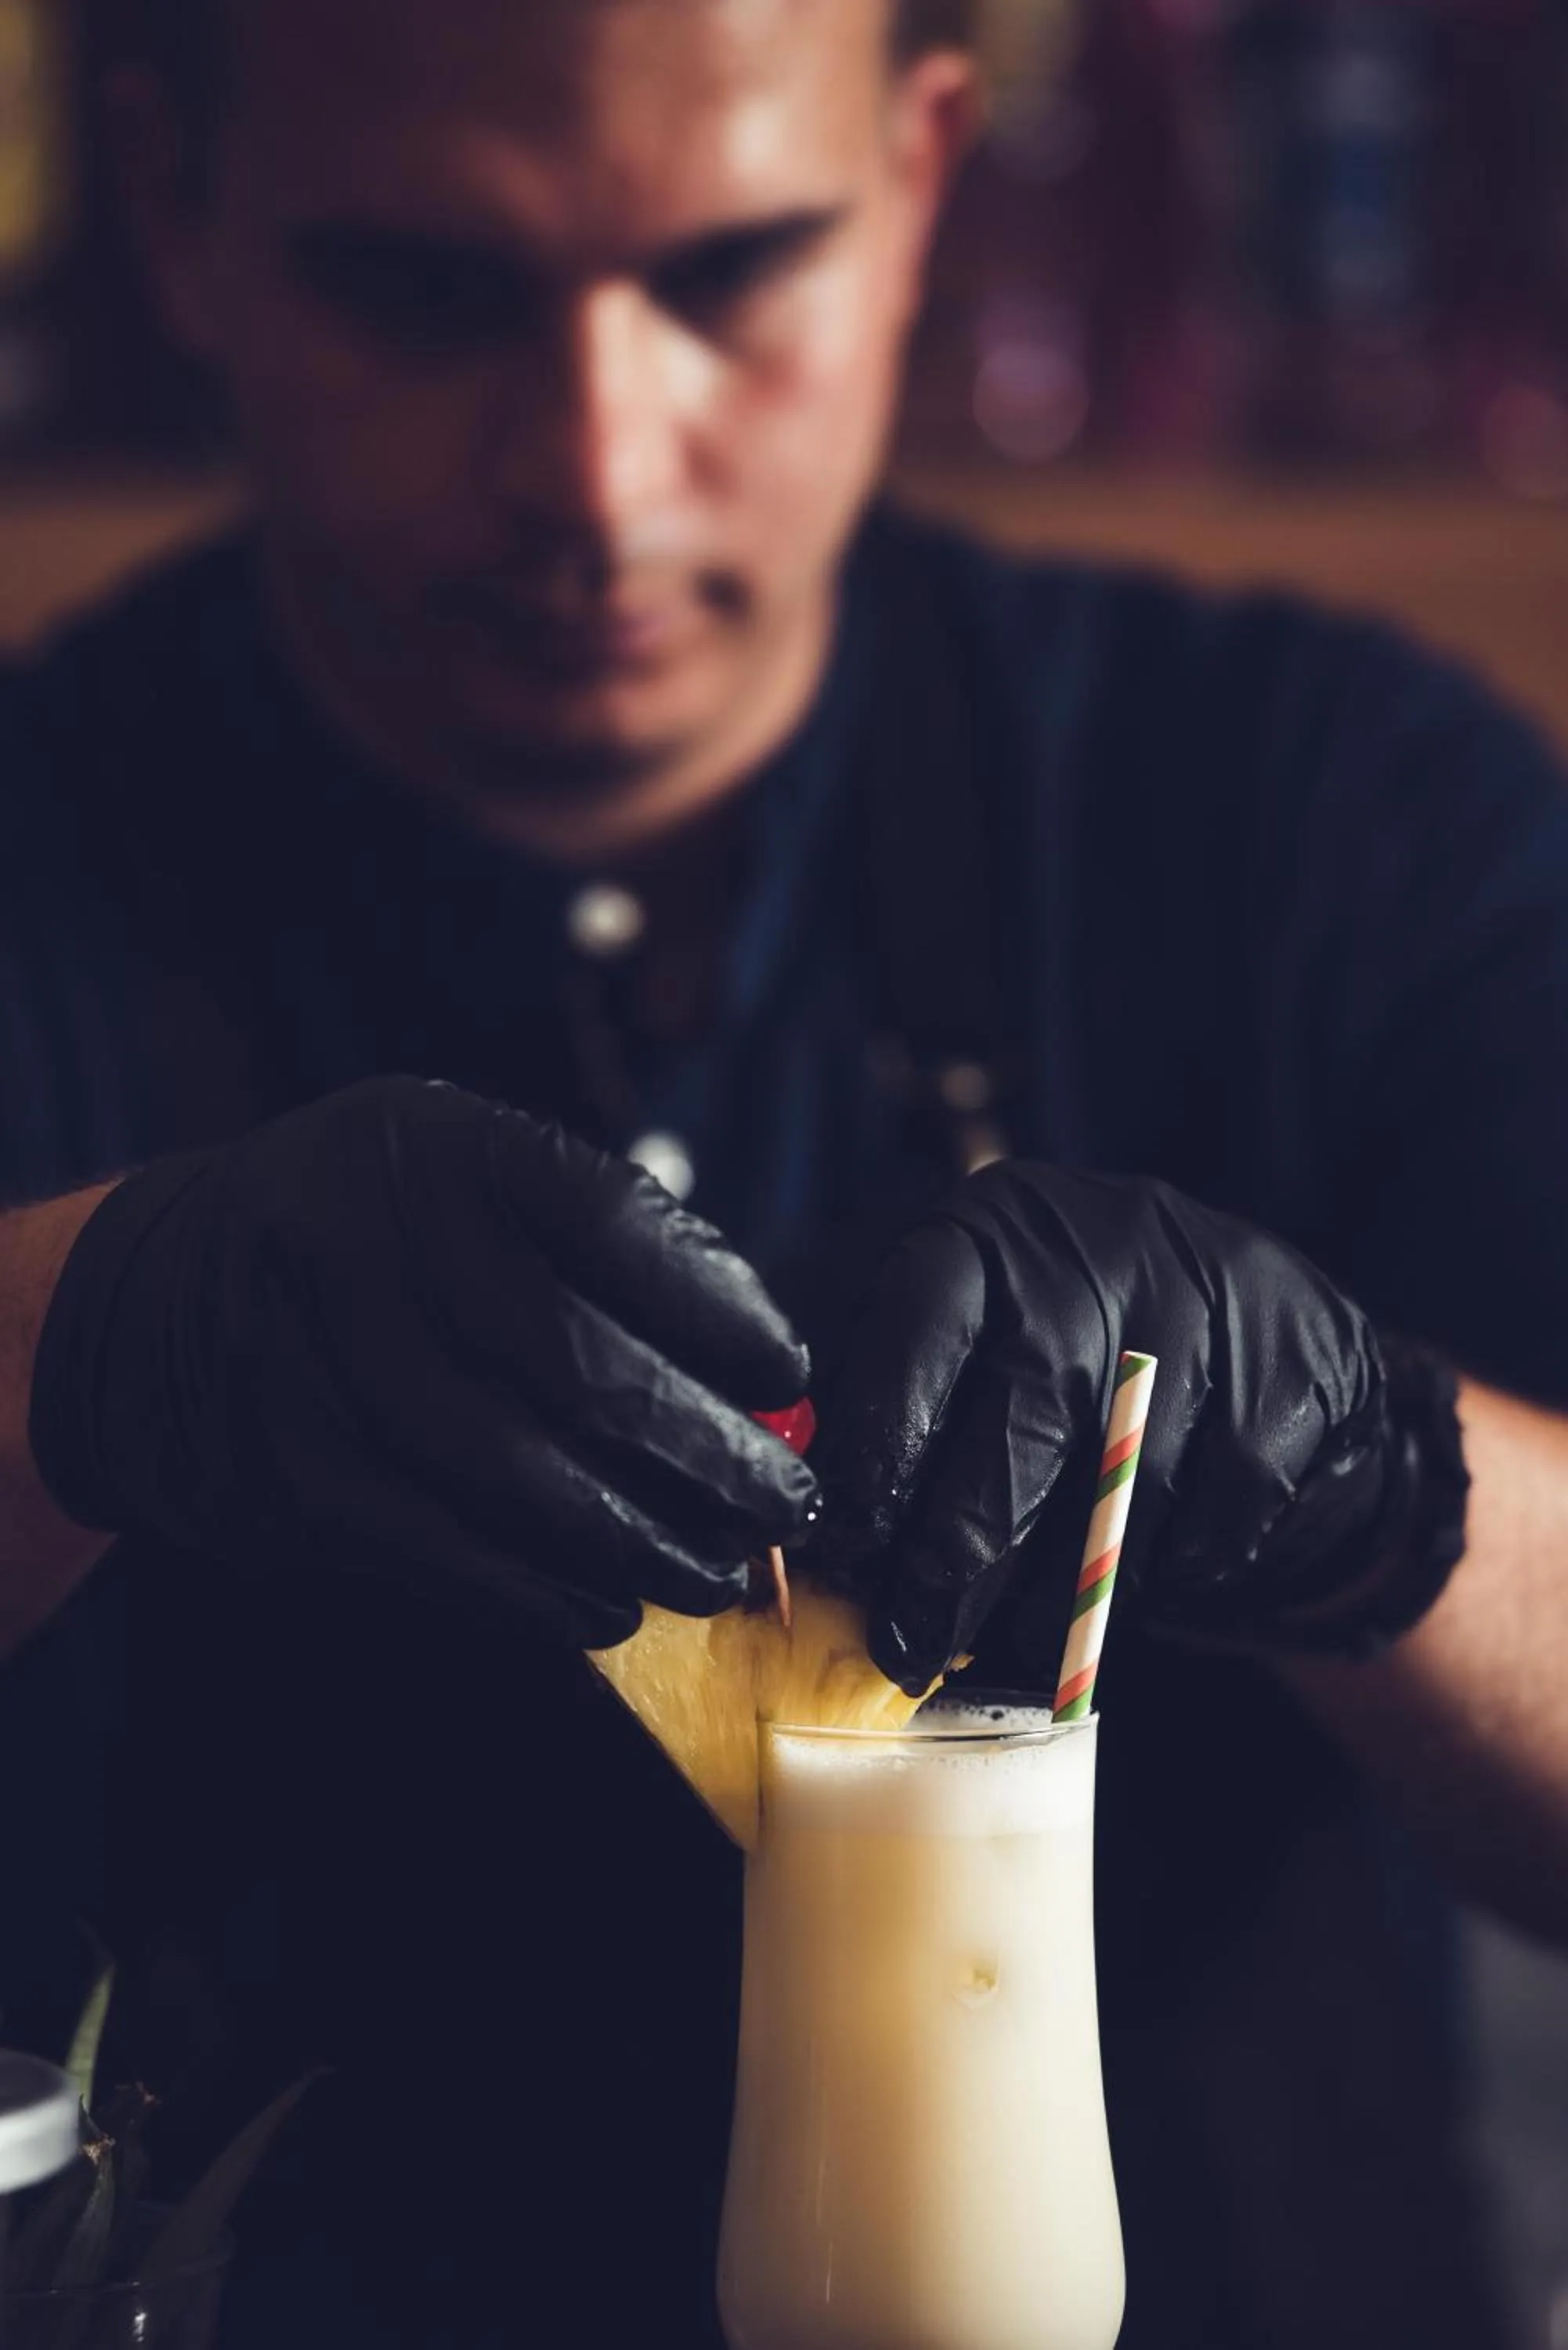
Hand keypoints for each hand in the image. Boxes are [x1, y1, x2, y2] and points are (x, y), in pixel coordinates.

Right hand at [28, 1077, 815, 1646]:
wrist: (140, 1306)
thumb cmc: (355, 1236)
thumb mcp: (447, 1173)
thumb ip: (583, 1244)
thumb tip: (753, 1375)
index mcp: (434, 1148)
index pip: (614, 1223)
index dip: (721, 1309)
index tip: (786, 1374)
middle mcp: (369, 1243)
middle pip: (581, 1369)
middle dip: (709, 1454)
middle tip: (784, 1503)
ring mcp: (317, 1365)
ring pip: (522, 1479)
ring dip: (646, 1543)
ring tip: (720, 1571)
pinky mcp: (287, 1478)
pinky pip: (447, 1552)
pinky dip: (545, 1591)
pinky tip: (610, 1604)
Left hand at [809, 1163, 1467, 1693]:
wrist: (1270, 1332)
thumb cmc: (1076, 1358)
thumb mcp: (982, 1343)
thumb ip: (915, 1420)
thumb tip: (837, 1556)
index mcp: (995, 1231)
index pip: (919, 1338)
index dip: (878, 1454)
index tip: (845, 1553)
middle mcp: (1100, 1248)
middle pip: (1020, 1418)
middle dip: (956, 1555)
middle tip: (908, 1647)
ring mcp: (1209, 1305)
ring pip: (1118, 1487)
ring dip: (1055, 1595)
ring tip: (1008, 1650)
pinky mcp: (1291, 1377)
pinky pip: (1210, 1518)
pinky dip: (1163, 1575)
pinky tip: (1131, 1581)